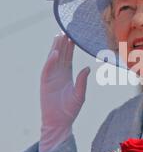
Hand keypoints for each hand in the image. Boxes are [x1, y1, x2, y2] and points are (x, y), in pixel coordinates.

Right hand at [39, 32, 89, 151]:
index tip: (74, 36)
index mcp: (68, 75)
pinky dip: (50, 61)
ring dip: (56, 48)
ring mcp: (51, 77)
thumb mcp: (80, 95)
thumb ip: (82, 81)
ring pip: (53, 59)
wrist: (60, 122)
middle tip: (66, 30)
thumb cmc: (70, 110)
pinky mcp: (45, 83)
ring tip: (59, 36)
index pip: (69, 57)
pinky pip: (47, 69)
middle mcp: (59, 74)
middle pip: (61, 55)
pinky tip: (55, 53)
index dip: (71, 47)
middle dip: (63, 43)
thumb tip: (87, 67)